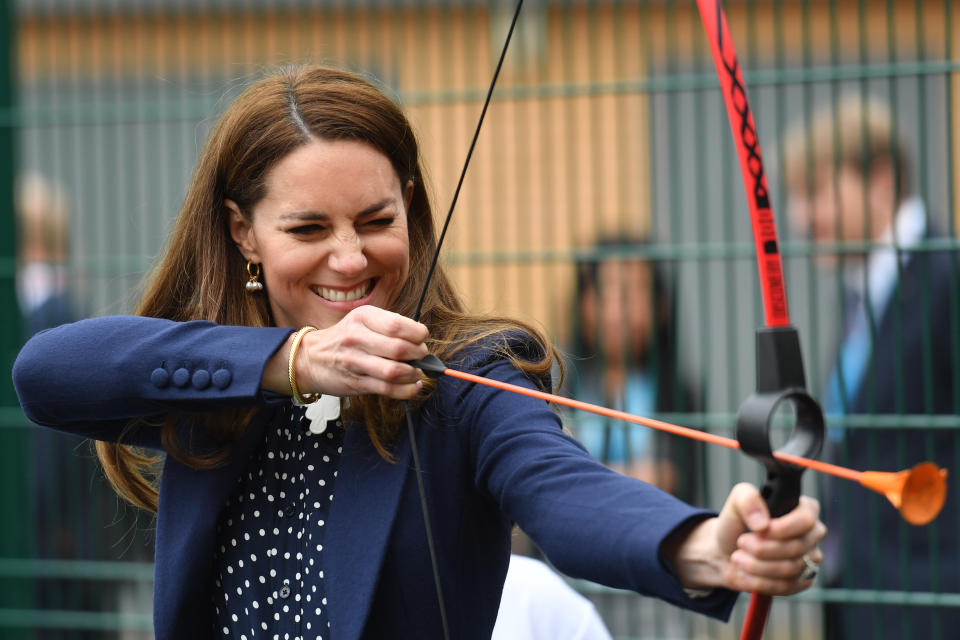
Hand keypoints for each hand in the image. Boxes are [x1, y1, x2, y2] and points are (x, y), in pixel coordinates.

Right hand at [265, 306, 429, 399]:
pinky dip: (406, 390)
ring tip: (416, 372)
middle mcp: (357, 338)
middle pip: (399, 349)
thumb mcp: (362, 320)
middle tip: (421, 356)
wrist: (310, 358)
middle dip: (419, 354)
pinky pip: (387, 389)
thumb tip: (420, 339)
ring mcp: (355, 362)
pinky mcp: (355, 383)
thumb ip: (389, 326)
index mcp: (362, 317)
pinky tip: (412, 386)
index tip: (422, 338)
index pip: (398, 325)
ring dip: (413, 374)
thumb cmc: (343, 338)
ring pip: (394, 371)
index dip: (417, 333)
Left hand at [663, 483, 825, 595]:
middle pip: (797, 547)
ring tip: (738, 558)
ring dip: (757, 565)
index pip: (806, 519)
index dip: (782, 528)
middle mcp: (812, 534)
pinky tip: (745, 573)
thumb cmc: (737, 524)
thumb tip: (762, 524)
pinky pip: (787, 587)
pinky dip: (760, 582)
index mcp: (803, 508)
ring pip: (791, 569)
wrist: (726, 551)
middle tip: (741, 543)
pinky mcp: (802, 581)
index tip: (758, 530)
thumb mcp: (736, 503)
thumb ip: (748, 500)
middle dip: (762, 548)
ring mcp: (810, 559)